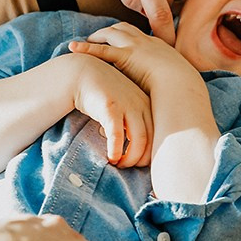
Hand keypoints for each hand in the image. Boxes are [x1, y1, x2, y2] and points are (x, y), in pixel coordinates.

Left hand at [69, 22, 192, 96]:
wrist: (181, 86)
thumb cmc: (181, 89)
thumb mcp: (176, 83)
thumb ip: (167, 85)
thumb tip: (165, 97)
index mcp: (159, 47)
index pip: (140, 36)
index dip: (128, 36)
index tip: (121, 40)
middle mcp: (146, 41)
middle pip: (125, 28)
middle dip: (111, 31)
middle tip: (99, 37)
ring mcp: (136, 46)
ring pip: (112, 33)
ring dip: (98, 35)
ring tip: (86, 41)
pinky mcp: (125, 55)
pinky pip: (102, 49)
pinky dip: (86, 47)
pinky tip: (73, 47)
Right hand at [69, 51, 153, 165]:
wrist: (83, 73)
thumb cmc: (103, 94)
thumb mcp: (123, 107)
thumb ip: (132, 123)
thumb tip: (136, 151)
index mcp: (148, 106)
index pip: (158, 136)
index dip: (149, 153)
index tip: (137, 163)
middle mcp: (142, 105)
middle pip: (151, 141)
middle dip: (139, 159)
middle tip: (126, 166)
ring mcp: (127, 105)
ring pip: (138, 141)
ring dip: (129, 158)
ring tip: (118, 164)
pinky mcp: (111, 107)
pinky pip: (117, 135)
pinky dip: (116, 149)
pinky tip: (111, 158)